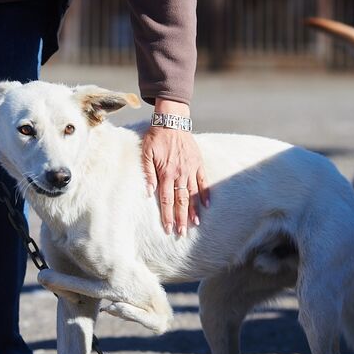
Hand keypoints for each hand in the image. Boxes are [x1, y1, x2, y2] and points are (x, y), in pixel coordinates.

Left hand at [141, 99, 208, 235]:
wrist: (172, 121)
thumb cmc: (155, 137)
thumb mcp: (146, 154)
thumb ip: (148, 174)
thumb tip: (149, 193)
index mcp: (166, 173)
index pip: (166, 200)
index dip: (167, 216)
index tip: (168, 229)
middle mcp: (179, 173)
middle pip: (181, 201)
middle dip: (181, 218)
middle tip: (181, 233)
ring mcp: (191, 169)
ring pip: (192, 194)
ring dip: (193, 210)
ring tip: (194, 224)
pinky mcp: (198, 163)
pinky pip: (203, 181)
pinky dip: (205, 194)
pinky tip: (207, 206)